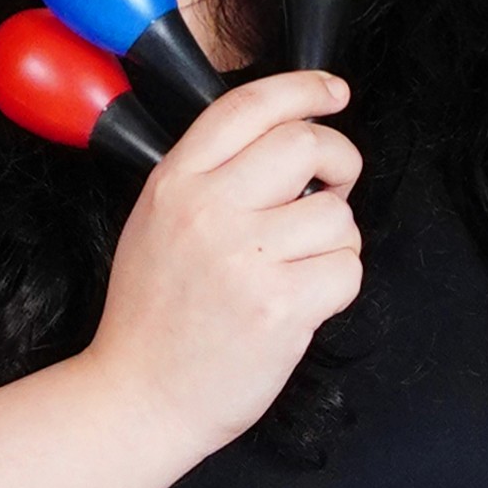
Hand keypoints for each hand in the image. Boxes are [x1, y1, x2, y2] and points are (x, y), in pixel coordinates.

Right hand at [85, 65, 362, 460]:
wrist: (139, 398)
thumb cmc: (154, 319)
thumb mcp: (157, 224)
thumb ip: (212, 179)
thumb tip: (290, 149)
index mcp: (176, 182)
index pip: (249, 106)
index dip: (304, 90)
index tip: (332, 93)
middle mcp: (209, 210)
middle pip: (306, 144)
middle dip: (339, 161)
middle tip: (333, 190)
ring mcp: (245, 258)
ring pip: (338, 216)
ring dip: (336, 242)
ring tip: (298, 270)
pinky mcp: (280, 307)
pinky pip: (347, 270)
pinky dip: (338, 286)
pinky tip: (303, 303)